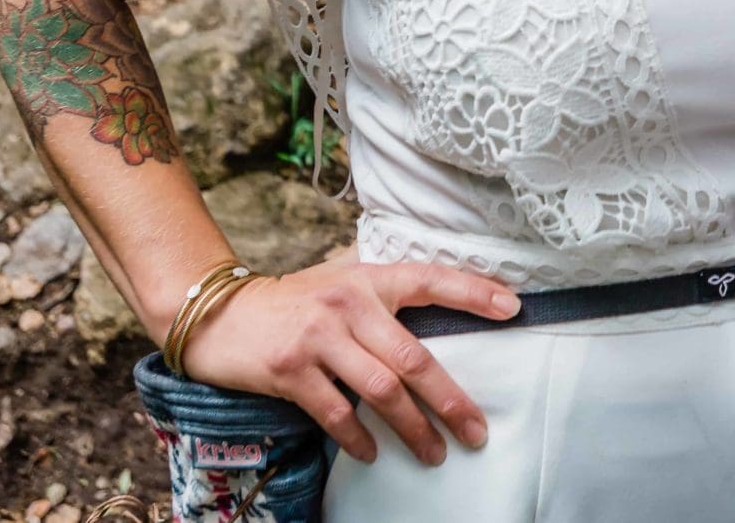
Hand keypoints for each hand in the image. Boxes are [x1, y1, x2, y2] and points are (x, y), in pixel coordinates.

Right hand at [178, 253, 520, 464]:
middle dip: (450, 399)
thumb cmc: (294, 303)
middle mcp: (347, 304)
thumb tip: (439, 320)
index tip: (513, 309)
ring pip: (382, 390)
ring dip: (413, 428)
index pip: (431, 279)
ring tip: (435, 453)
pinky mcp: (290, 370)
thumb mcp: (341, 283)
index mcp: (367, 279)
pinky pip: (336, 412)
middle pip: (414, 356)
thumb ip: (383, 297)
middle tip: (477, 430)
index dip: (474, 293)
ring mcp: (318, 337)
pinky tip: (373, 454)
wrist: (221, 314)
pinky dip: (358, 438)